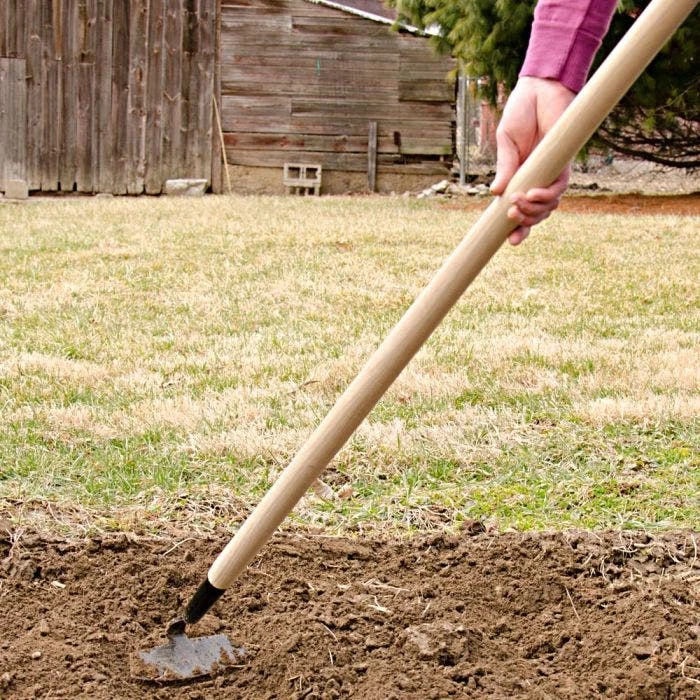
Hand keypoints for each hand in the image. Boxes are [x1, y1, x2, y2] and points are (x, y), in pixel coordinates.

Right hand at [490, 77, 575, 244]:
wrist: (541, 89)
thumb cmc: (522, 112)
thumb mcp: (505, 143)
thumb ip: (504, 168)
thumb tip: (495, 194)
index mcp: (520, 177)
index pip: (521, 209)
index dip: (518, 228)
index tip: (510, 242)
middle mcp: (537, 179)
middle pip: (537, 214)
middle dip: (525, 223)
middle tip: (510, 218)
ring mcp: (552, 173)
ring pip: (549, 206)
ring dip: (533, 211)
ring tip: (517, 203)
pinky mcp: (564, 163)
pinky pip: (559, 188)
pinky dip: (546, 196)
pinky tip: (532, 194)